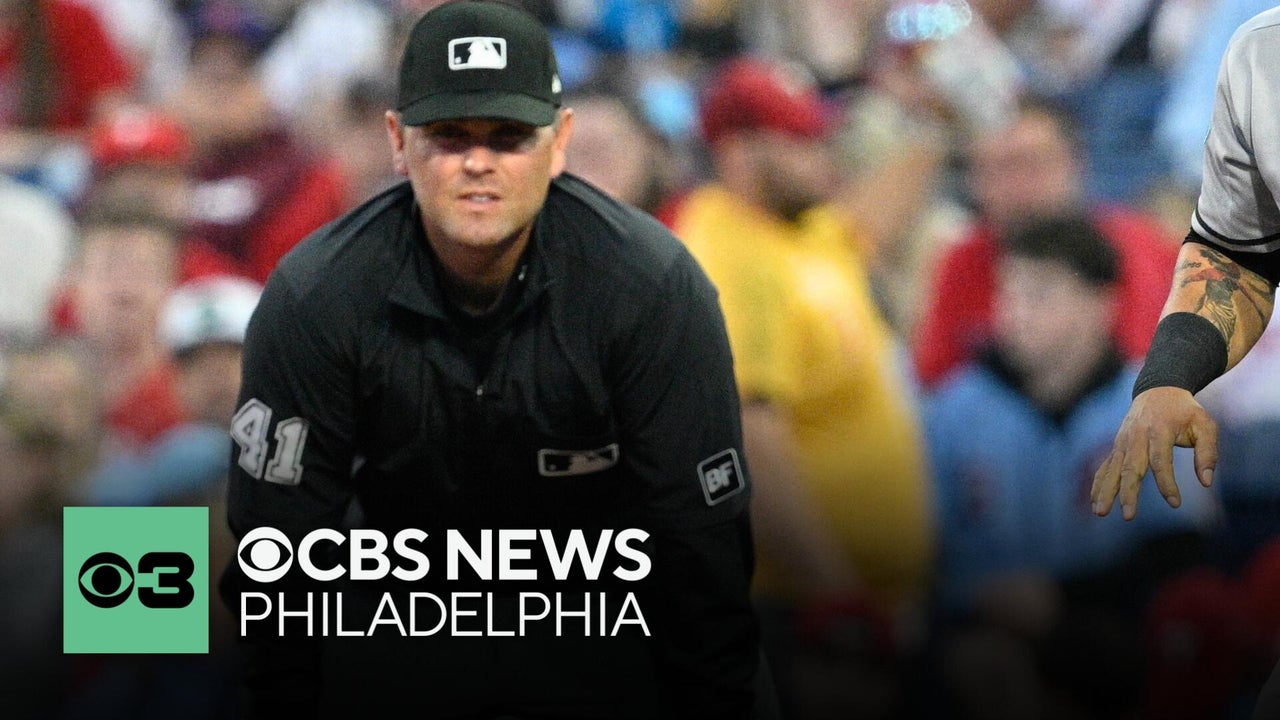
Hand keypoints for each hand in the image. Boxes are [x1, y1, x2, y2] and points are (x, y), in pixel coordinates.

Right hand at [1091, 386, 1217, 520]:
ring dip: (1106, 491)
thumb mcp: (1205, 425)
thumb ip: (1208, 452)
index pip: (1160, 461)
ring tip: (1100, 513)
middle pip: (1130, 468)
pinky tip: (1095, 502)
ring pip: (1113, 469)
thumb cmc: (1185, 412)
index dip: (1167, 483)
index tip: (1175, 503)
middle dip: (1128, 492)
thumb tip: (1206, 482)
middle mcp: (1136, 436)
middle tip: (1128, 516)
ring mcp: (1123, 441)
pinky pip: (1105, 467)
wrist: (1158, 390)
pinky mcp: (1117, 446)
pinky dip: (1098, 484)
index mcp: (1159, 430)